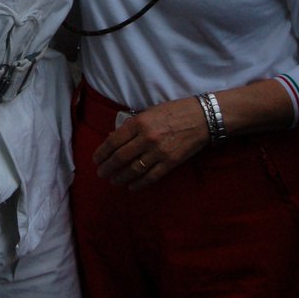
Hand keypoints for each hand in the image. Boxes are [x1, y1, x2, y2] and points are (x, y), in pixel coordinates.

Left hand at [93, 98, 208, 189]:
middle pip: (121, 157)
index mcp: (139, 123)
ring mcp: (159, 152)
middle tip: (101, 173)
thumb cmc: (175, 111)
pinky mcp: (171, 162)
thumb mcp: (150, 111)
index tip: (96, 159)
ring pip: (134, 169)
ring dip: (121, 177)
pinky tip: (132, 186)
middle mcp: (147, 138)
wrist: (202, 118)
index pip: (114, 141)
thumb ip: (132, 124)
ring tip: (114, 181)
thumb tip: (113, 136)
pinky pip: (151, 176)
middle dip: (108, 167)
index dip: (102, 152)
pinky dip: (139, 183)